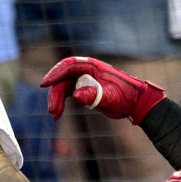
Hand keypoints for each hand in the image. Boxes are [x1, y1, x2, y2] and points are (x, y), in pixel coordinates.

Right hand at [39, 56, 164, 122]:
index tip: (44, 84)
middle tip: (53, 110)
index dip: (55, 74)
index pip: (68, 66)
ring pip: (63, 87)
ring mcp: (84, 79)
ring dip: (57, 100)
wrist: (136, 103)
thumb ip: (93, 95)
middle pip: (62, 78)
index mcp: (92, 66)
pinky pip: (67, 93)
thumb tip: (76, 95)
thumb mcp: (110, 97)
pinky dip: (61, 103)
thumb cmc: (126, 97)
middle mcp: (86, 70)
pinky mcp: (84, 89)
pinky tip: (58, 114)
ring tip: (55, 116)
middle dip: (55, 94)